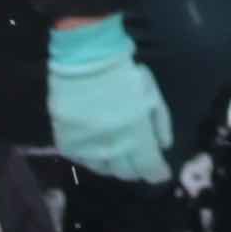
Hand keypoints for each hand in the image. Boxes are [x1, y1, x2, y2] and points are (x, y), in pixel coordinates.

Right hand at [47, 15, 180, 183]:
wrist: (85, 58)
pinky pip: (81, 161)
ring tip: (117, 153)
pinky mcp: (66, 142)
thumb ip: (161, 124)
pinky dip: (91, 158)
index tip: (160, 172)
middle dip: (137, 169)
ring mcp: (87, 147)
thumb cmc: (123, 73)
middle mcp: (111, 148)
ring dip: (113, 165)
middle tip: (138, 159)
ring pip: (103, 170)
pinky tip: (96, 147)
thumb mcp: (152, 94)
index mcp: (136, 136)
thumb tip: (163, 147)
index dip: (157, 172)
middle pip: (126, 173)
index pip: (149, 168)